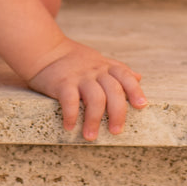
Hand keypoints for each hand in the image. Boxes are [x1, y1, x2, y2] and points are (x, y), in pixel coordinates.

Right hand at [28, 41, 147, 140]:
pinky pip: (69, 100)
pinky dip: (71, 115)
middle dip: (118, 113)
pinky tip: (69, 126)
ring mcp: (79, 77)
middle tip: (116, 131)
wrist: (45, 49)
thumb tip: (138, 78)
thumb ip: (117, 70)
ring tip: (90, 136)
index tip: (141, 106)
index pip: (125, 76)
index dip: (135, 90)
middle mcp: (95, 71)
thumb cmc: (73, 59)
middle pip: (113, 90)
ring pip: (95, 98)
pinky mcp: (62, 83)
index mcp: (105, 67)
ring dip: (94, 119)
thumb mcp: (98, 60)